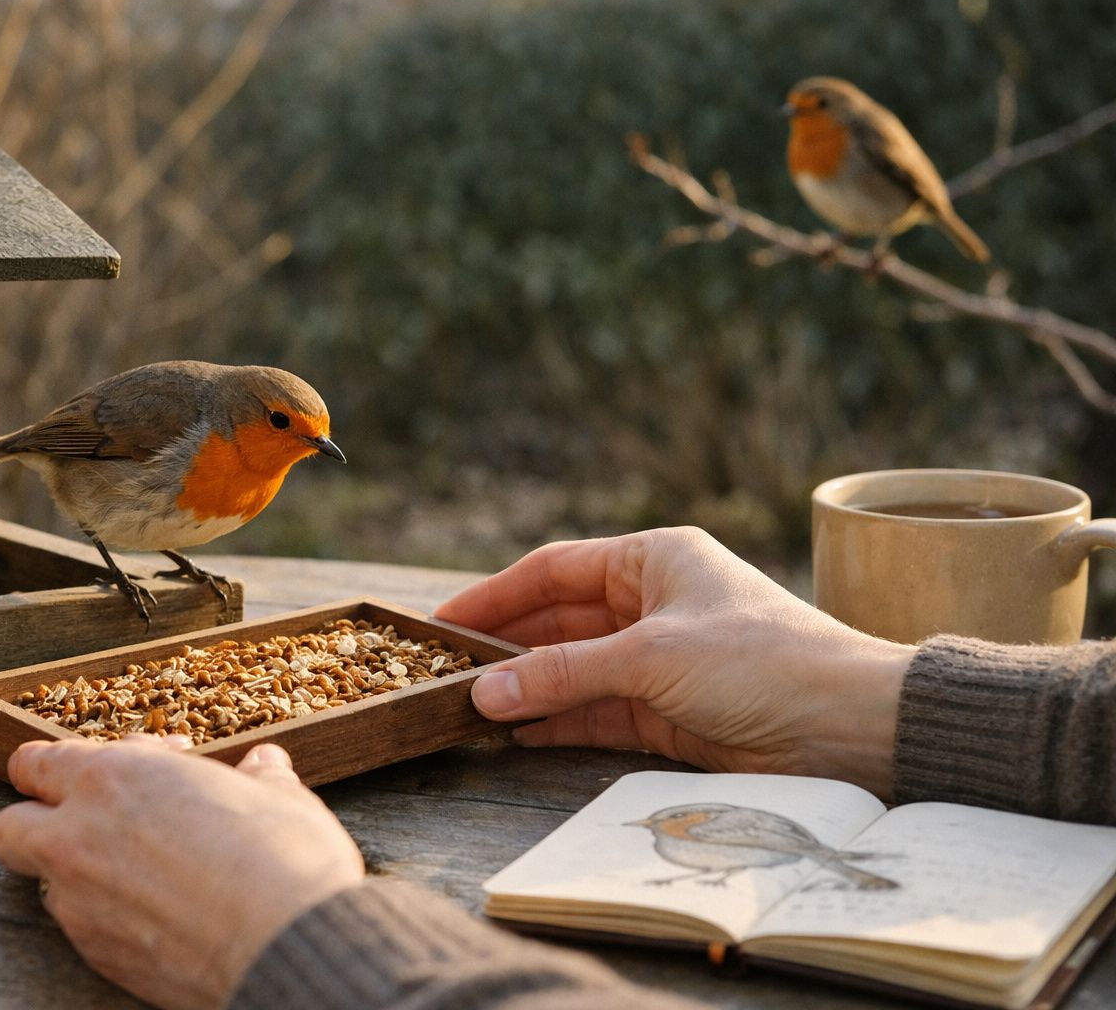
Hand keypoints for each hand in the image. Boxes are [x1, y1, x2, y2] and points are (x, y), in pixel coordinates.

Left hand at [0, 737, 364, 1009]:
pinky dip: (106, 915)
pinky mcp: (98, 956)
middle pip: (12, 825)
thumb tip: (264, 767)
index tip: (105, 764)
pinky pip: (82, 928)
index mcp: (112, 779)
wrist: (284, 947)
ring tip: (135, 868)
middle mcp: (79, 838)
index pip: (40, 761)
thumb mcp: (277, 797)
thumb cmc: (281, 858)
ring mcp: (81, 904)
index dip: (60, 763)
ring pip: (44, 882)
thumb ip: (257, 779)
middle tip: (90, 816)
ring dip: (75, 872)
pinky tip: (155, 912)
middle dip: (38, 818)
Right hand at [435, 527, 913, 796]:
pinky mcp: (669, 713)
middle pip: (558, 622)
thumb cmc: (762, 662)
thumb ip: (564, 674)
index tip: (443, 622)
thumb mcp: (652, 657)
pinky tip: (515, 733)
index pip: (555, 570)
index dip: (496, 595)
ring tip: (467, 708)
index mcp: (654, 559)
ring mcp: (660, 660)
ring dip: (528, 690)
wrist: (850, 726)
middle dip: (506, 648)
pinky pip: (596, 713)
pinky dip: (558, 723)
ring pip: (574, 670)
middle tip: (445, 672)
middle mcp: (653, 603)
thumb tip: (485, 692)